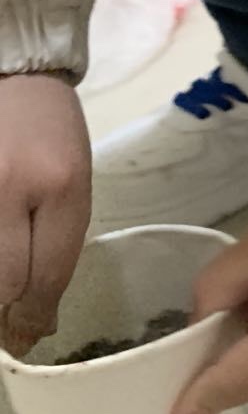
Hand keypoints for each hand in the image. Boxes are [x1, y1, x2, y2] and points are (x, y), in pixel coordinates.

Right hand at [0, 75, 91, 356]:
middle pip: (3, 285)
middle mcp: (9, 188)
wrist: (11, 76)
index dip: (34, 319)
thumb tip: (36, 323)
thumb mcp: (74, 183)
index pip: (48, 276)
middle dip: (5, 317)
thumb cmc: (49, 131)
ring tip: (4, 291)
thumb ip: (58, 248)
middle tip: (8, 328)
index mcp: (60, 185)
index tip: (29, 336)